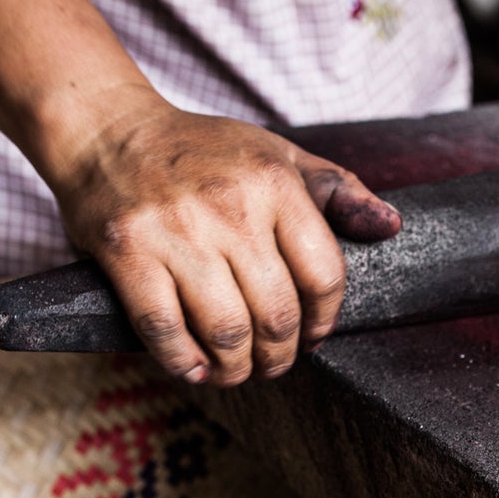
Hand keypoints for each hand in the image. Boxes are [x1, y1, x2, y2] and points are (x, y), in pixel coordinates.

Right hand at [51, 95, 400, 384]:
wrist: (106, 128)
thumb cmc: (202, 153)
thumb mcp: (278, 156)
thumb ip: (338, 193)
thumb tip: (391, 227)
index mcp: (274, 183)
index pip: (324, 276)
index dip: (324, 321)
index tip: (313, 335)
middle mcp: (228, 207)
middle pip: (277, 316)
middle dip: (281, 356)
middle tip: (273, 362)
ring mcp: (175, 231)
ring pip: (227, 332)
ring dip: (238, 369)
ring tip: (237, 369)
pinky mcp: (126, 251)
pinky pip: (164, 331)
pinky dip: (185, 363)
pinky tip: (197, 367)